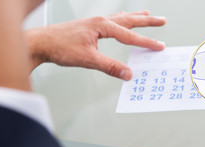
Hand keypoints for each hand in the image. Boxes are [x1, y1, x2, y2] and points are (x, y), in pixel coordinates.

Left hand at [25, 10, 165, 79]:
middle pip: (129, 20)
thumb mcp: (88, 59)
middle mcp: (100, 21)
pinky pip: (113, 21)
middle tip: (162, 20)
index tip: (159, 47)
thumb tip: (127, 73)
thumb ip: (109, 66)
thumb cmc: (60, 47)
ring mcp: (96, 23)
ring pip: (121, 18)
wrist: (42, 42)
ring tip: (148, 15)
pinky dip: (123, 20)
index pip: (129, 36)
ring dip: (136, 17)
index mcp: (102, 26)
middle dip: (147, 21)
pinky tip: (123, 21)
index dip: (146, 42)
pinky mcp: (91, 27)